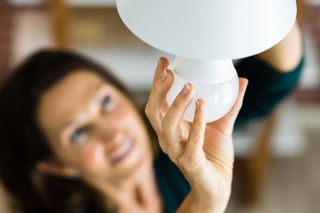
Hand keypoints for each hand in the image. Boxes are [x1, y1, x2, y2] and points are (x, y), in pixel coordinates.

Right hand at [145, 57, 247, 211]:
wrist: (217, 186)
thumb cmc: (214, 156)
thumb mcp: (223, 125)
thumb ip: (231, 104)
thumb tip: (242, 80)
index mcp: (171, 128)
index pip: (157, 102)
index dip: (157, 82)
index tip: (163, 62)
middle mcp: (168, 138)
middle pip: (153, 111)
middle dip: (158, 89)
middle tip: (169, 71)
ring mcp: (176, 151)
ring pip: (167, 125)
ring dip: (176, 104)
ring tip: (189, 87)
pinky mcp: (189, 162)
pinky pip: (191, 141)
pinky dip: (197, 122)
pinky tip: (203, 105)